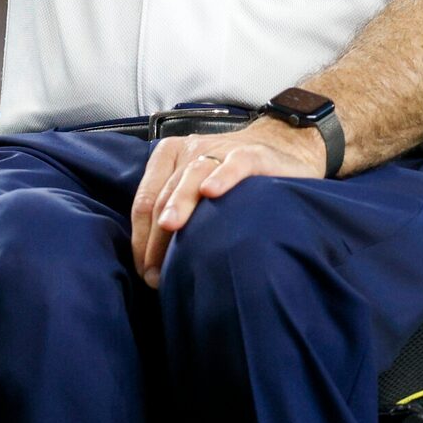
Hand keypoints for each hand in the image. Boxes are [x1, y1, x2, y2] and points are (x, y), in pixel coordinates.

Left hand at [129, 121, 324, 287]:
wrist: (280, 149)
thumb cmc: (230, 178)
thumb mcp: (195, 189)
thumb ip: (172, 212)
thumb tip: (150, 264)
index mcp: (170, 157)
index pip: (146, 199)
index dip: (141, 237)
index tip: (144, 270)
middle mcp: (191, 152)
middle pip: (165, 194)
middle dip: (156, 235)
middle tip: (156, 272)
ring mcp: (222, 152)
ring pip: (192, 176)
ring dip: (180, 202)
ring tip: (170, 226)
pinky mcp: (253, 155)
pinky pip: (235, 164)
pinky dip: (223, 176)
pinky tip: (212, 192)